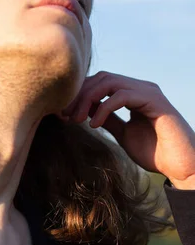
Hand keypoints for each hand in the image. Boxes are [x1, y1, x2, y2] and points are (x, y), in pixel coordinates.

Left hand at [61, 71, 194, 189]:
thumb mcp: (123, 133)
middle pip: (101, 77)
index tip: (62, 113)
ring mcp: (148, 91)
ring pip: (109, 82)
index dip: (78, 95)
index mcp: (132, 93)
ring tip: (77, 119)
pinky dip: (103, 108)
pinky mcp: (155, 100)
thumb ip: (107, 119)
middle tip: (64, 115)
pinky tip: (94, 124)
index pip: (99, 82)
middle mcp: (140, 87)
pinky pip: (122, 95)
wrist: (181, 167)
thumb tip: (86, 111)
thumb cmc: (155, 152)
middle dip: (79, 95)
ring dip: (87, 99)